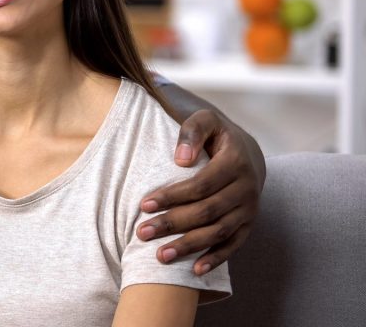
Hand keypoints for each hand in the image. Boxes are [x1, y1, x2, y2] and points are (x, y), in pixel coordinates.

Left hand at [137, 109, 265, 274]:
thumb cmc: (217, 135)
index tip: (144, 205)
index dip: (172, 196)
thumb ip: (192, 131)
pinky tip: (194, 271)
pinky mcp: (249, 224)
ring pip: (218, 232)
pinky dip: (215, 259)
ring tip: (160, 256)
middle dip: (172, 224)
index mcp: (236, 162)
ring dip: (189, 246)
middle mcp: (247, 188)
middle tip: (142, 233)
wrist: (249, 152)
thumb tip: (181, 159)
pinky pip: (234, 245)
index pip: (201, 185)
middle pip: (206, 211)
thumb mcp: (206, 120)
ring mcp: (250, 209)